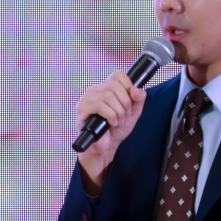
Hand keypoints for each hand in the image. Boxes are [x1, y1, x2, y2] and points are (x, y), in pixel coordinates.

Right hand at [75, 71, 146, 192]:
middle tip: (125, 115)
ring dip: (118, 111)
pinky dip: (110, 115)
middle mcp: (95, 90)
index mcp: (106, 88)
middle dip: (125, 102)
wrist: (107, 145)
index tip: (130, 101)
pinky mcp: (82, 110)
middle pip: (114, 85)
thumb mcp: (133, 112)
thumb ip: (138, 99)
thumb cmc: (117, 128)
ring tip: (118, 121)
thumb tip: (136, 89)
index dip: (128, 86)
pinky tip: (111, 123)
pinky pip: (99, 105)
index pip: (118, 75)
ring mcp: (87, 99)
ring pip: (108, 95)